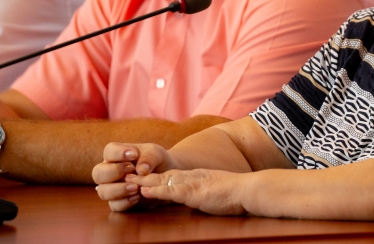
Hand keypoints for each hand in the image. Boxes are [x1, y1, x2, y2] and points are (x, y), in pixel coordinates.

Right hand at [93, 142, 174, 210]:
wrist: (165, 178)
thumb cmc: (155, 161)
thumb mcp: (156, 154)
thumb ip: (149, 157)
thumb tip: (142, 169)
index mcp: (116, 155)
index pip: (109, 151)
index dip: (118, 153)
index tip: (134, 154)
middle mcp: (109, 172)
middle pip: (98, 173)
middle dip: (113, 172)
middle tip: (132, 172)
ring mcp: (112, 188)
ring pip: (103, 192)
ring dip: (118, 190)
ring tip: (136, 187)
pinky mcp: (118, 202)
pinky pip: (114, 205)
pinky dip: (125, 202)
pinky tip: (137, 197)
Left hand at [129, 168, 247, 215]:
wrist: (248, 190)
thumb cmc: (237, 194)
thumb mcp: (216, 191)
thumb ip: (204, 192)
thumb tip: (199, 198)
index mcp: (197, 176)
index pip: (171, 175)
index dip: (154, 176)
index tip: (139, 177)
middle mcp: (192, 176)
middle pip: (162, 175)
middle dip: (143, 176)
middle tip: (124, 175)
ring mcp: (192, 183)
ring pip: (163, 180)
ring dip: (144, 181)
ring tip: (126, 181)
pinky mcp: (195, 192)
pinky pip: (172, 191)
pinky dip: (157, 191)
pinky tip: (145, 190)